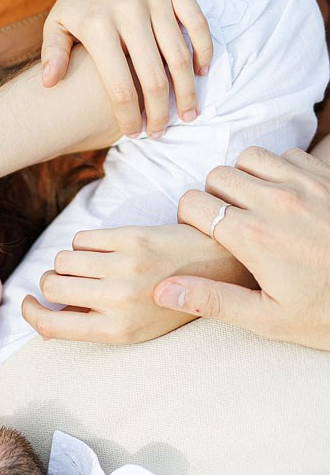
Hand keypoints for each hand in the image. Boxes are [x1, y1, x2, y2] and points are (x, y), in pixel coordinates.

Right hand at [22, 223, 249, 343]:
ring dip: (69, 262)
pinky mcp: (131, 238)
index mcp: (117, 330)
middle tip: (68, 282)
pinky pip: (82, 238)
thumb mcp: (139, 331)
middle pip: (51, 286)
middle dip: (52, 283)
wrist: (223, 269)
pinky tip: (105, 248)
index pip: (50, 325)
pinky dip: (86, 243)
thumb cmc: (178, 302)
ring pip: (62, 259)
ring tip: (91, 265)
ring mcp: (123, 267)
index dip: (31, 313)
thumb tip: (50, 313)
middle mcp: (117, 301)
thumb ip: (96, 325)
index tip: (29, 302)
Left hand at [24, 0, 212, 137]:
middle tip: (160, 132)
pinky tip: (200, 73)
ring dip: (186, 91)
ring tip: (187, 114)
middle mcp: (129, 11)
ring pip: (179, 55)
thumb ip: (52, 54)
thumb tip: (49, 84)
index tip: (132, 134)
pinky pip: (197, 24)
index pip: (118, 86)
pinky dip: (203, 51)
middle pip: (153, 77)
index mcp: (98, 26)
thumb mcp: (56, 23)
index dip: (128, 116)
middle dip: (159, 113)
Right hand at [154, 146, 329, 349]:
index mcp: (253, 237)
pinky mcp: (326, 178)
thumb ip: (211, 301)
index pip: (193, 203)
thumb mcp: (267, 319)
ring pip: (248, 159)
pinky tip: (282, 198)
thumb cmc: (326, 313)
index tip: (201, 237)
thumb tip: (161, 290)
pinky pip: (287, 155)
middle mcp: (276, 202)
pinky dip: (276, 170)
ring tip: (251, 208)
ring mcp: (304, 185)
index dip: (189, 220)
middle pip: (216, 176)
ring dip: (243, 179)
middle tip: (225, 225)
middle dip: (213, 198)